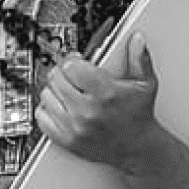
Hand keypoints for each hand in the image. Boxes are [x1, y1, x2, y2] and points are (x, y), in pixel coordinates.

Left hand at [36, 31, 172, 174]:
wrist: (139, 149)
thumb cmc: (140, 116)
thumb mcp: (146, 85)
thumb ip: (140, 59)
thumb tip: (137, 40)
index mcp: (106, 93)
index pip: (71, 66)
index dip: (72, 60)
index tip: (76, 61)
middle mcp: (88, 111)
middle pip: (56, 78)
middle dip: (63, 72)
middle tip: (72, 74)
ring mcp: (76, 127)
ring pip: (47, 96)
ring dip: (54, 90)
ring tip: (67, 90)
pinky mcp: (68, 141)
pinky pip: (42, 118)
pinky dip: (47, 110)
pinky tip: (60, 107)